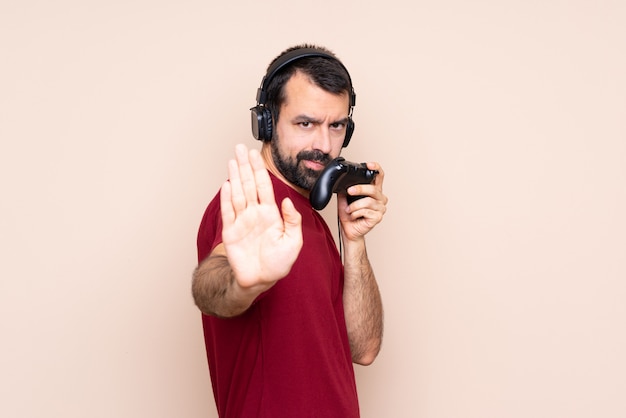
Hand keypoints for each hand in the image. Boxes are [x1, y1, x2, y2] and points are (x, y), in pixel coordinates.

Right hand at [220, 144, 302, 288]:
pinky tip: (227, 184)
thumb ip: (293, 221)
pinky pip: (228, 212)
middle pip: (249, 185)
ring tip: (232, 161)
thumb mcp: (294, 242)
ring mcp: (242, 221)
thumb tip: (288, 201)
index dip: (260, 170)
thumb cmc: (279, 263)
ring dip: (235, 177)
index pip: (264, 186)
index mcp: (270, 214)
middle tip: (240, 148)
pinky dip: (227, 198)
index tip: (255, 155)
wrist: (261, 280)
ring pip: (238, 194)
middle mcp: (255, 214)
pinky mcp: (231, 232)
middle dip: (245, 166)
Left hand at [337, 162, 387, 240]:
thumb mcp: (344, 198)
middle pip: (373, 189)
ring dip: (354, 206)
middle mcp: (380, 198)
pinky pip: (366, 211)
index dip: (376, 168)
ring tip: (349, 210)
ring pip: (368, 201)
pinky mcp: (378, 217)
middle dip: (359, 189)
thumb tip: (341, 181)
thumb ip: (346, 188)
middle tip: (350, 191)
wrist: (348, 230)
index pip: (379, 176)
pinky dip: (356, 213)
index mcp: (374, 191)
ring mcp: (380, 208)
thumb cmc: (349, 215)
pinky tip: (353, 216)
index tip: (368, 164)